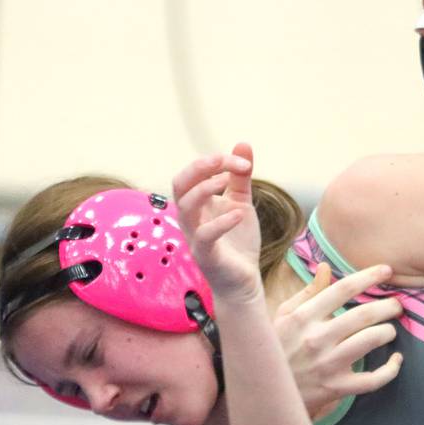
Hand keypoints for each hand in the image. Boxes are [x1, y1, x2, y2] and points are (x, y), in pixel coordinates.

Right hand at [172, 143, 261, 300]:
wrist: (243, 281)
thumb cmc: (237, 243)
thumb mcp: (241, 203)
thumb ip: (239, 177)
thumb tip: (243, 143)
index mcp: (197, 204)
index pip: (193, 173)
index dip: (215, 161)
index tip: (244, 162)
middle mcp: (191, 218)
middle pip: (180, 184)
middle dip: (199, 168)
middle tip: (223, 160)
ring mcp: (195, 237)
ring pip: (185, 207)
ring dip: (204, 189)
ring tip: (226, 181)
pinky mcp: (206, 256)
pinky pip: (205, 236)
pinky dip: (221, 222)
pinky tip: (238, 215)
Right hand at [274, 262, 403, 410]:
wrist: (264, 390)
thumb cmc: (277, 348)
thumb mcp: (283, 316)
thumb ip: (308, 292)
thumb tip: (326, 267)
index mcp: (303, 317)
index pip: (342, 289)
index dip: (369, 276)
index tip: (387, 271)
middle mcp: (316, 338)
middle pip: (363, 315)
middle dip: (388, 306)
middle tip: (396, 305)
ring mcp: (327, 364)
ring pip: (371, 341)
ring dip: (388, 331)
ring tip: (390, 329)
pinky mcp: (336, 388)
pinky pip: (373, 379)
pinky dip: (391, 369)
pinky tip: (396, 360)